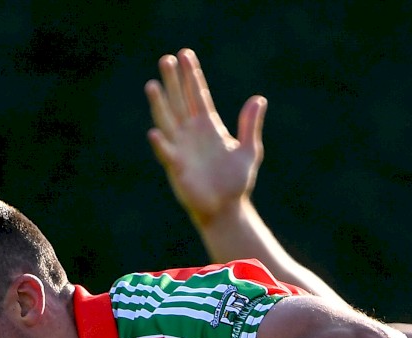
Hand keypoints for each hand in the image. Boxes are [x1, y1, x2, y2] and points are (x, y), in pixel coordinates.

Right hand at [147, 47, 264, 226]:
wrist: (227, 209)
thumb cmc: (236, 182)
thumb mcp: (249, 151)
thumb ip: (250, 125)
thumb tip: (259, 99)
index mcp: (208, 126)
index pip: (198, 95)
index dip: (191, 76)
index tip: (185, 54)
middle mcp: (191, 133)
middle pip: (179, 101)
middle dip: (173, 81)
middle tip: (166, 59)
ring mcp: (181, 148)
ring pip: (167, 121)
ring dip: (160, 104)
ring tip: (153, 85)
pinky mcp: (177, 167)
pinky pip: (167, 153)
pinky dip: (161, 144)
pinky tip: (155, 133)